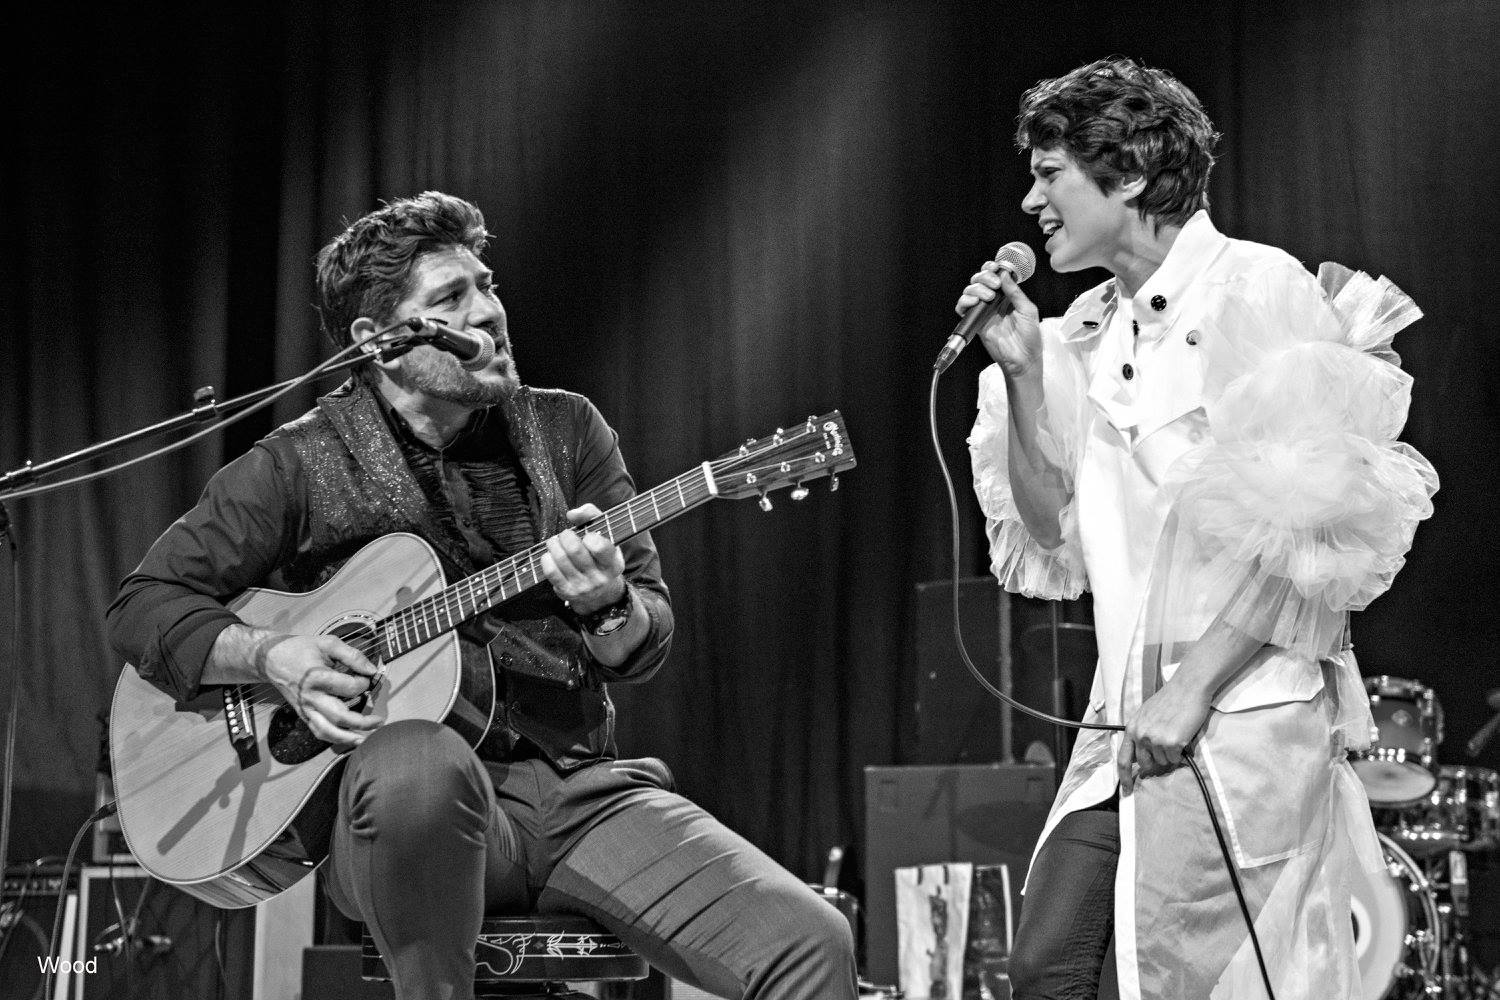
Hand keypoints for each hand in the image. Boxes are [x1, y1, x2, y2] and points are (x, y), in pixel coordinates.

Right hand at [258, 633, 382, 748]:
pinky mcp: (302, 714)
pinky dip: (333, 738)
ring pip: (327, 730)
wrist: (272, 659)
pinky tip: (347, 739)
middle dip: (362, 722)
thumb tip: (372, 670)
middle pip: (340, 716)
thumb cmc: (301, 649)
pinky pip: (317, 731)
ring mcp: (305, 709)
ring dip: (347, 738)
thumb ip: (352, 655)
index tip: (367, 677)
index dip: (364, 683)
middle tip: (379, 720)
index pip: (349, 687)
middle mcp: (311, 697)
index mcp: (317, 677)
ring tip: (365, 738)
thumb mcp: (328, 643)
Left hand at [540, 504, 626, 615]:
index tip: (587, 536)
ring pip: (560, 559)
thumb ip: (591, 516)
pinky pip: (551, 571)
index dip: (589, 536)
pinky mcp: (567, 592)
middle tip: (565, 534)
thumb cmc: (600, 556)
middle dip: (565, 536)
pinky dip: (547, 558)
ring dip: (553, 544)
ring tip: (555, 542)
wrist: (600, 593)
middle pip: (574, 550)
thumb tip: (571, 514)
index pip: (599, 547)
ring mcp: (582, 586)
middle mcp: (599, 577)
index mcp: (613, 563)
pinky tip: (550, 555)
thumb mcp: (605, 536)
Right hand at [955, 260, 1041, 378]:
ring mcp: (984, 311)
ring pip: (970, 291)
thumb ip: (1015, 292)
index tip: (995, 267)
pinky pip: (963, 308)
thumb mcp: (1028, 310)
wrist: (1022, 359)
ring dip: (976, 289)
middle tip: (995, 285)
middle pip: (980, 280)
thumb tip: (1005, 274)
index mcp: (1008, 296)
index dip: (992, 268)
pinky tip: (974, 303)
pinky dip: (965, 302)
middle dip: (984, 277)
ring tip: (988, 296)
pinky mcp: (976, 322)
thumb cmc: (1030, 338)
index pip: (995, 276)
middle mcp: (994, 301)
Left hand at [1116, 679, 1212, 794]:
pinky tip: (1183, 736)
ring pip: (1163, 762)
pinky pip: (1176, 758)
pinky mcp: (1172, 742)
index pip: (1123, 759)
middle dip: (1155, 763)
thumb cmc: (1169, 700)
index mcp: (1132, 728)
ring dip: (1170, 755)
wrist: (1187, 688)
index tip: (1127, 790)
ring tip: (1175, 735)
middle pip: (1145, 764)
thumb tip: (1140, 757)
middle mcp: (1141, 735)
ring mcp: (1155, 739)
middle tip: (1167, 751)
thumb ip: (1140, 733)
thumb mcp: (1145, 715)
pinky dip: (1180, 752)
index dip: (1125, 777)